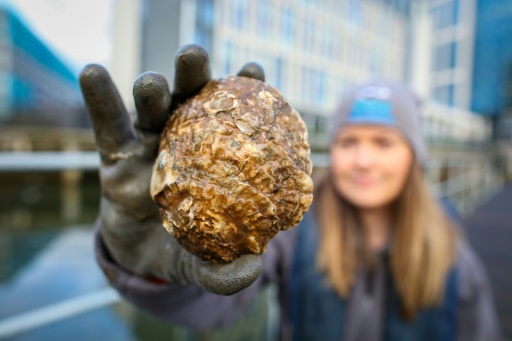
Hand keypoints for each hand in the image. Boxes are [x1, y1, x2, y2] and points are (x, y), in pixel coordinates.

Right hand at [79, 44, 264, 294]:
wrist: (140, 257)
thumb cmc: (182, 250)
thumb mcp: (200, 264)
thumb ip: (223, 271)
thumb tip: (251, 271)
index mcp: (216, 158)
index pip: (233, 119)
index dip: (245, 93)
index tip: (253, 71)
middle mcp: (186, 142)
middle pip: (191, 101)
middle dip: (193, 76)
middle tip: (194, 57)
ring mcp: (150, 144)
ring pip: (151, 108)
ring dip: (151, 89)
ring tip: (151, 84)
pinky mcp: (115, 155)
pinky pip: (106, 125)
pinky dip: (100, 99)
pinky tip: (93, 73)